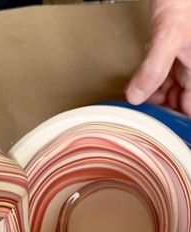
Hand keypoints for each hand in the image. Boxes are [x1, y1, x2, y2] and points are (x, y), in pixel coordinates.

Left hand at [125, 0, 190, 115]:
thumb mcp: (169, 37)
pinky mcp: (173, 51)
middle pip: (181, 100)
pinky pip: (165, 75)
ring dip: (156, 99)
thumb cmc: (182, 2)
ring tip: (137, 109)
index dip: (178, 119)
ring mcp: (184, 60)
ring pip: (172, 89)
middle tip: (141, 120)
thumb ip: (154, 68)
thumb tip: (135, 98)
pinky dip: (153, 84)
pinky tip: (139, 89)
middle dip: (164, 111)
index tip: (159, 130)